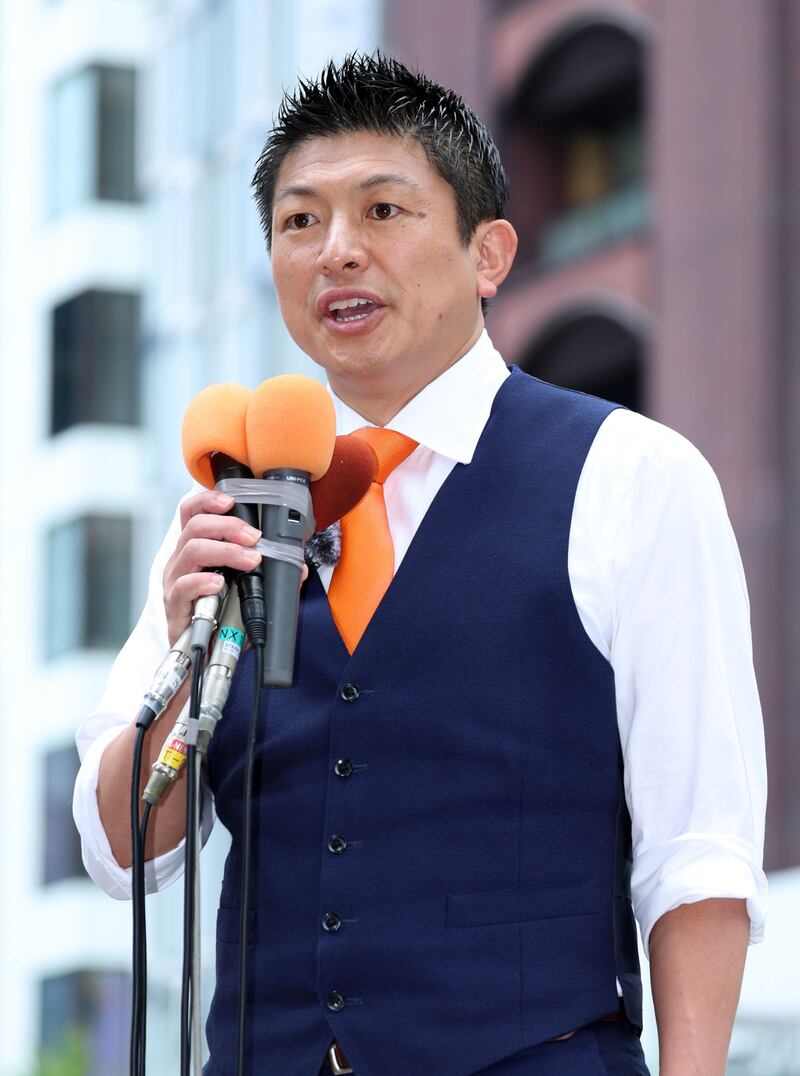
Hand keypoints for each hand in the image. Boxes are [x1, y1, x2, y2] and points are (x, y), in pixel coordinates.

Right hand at [162, 491, 262, 644]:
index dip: (207, 501)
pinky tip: (219, 583)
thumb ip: (271, 576)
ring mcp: (175, 582)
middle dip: (228, 526)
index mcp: (195, 550)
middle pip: (194, 527)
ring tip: (250, 560)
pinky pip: (183, 587)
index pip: (192, 513)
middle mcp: (182, 561)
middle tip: (254, 537)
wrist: (203, 655)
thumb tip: (297, 568)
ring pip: (191, 551)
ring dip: (225, 551)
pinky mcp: (174, 607)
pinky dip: (202, 581)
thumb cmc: (223, 617)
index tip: (230, 501)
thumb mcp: (248, 591)